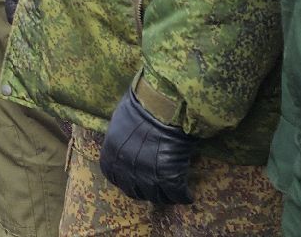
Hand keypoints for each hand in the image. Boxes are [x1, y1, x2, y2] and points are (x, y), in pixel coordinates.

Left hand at [99, 90, 199, 205]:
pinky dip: (183, 196)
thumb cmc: (141, 103)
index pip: (114, 177)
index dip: (125, 179)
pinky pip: (177, 194)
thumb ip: (121, 136)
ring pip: (156, 196)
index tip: (134, 178)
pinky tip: (188, 195)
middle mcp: (126, 169)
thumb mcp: (121, 119)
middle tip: (154, 186)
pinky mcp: (169, 177)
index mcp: (112, 155)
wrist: (162, 105)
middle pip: (134, 190)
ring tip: (172, 192)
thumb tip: (127, 138)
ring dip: (164, 196)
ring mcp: (147, 176)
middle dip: (144, 190)